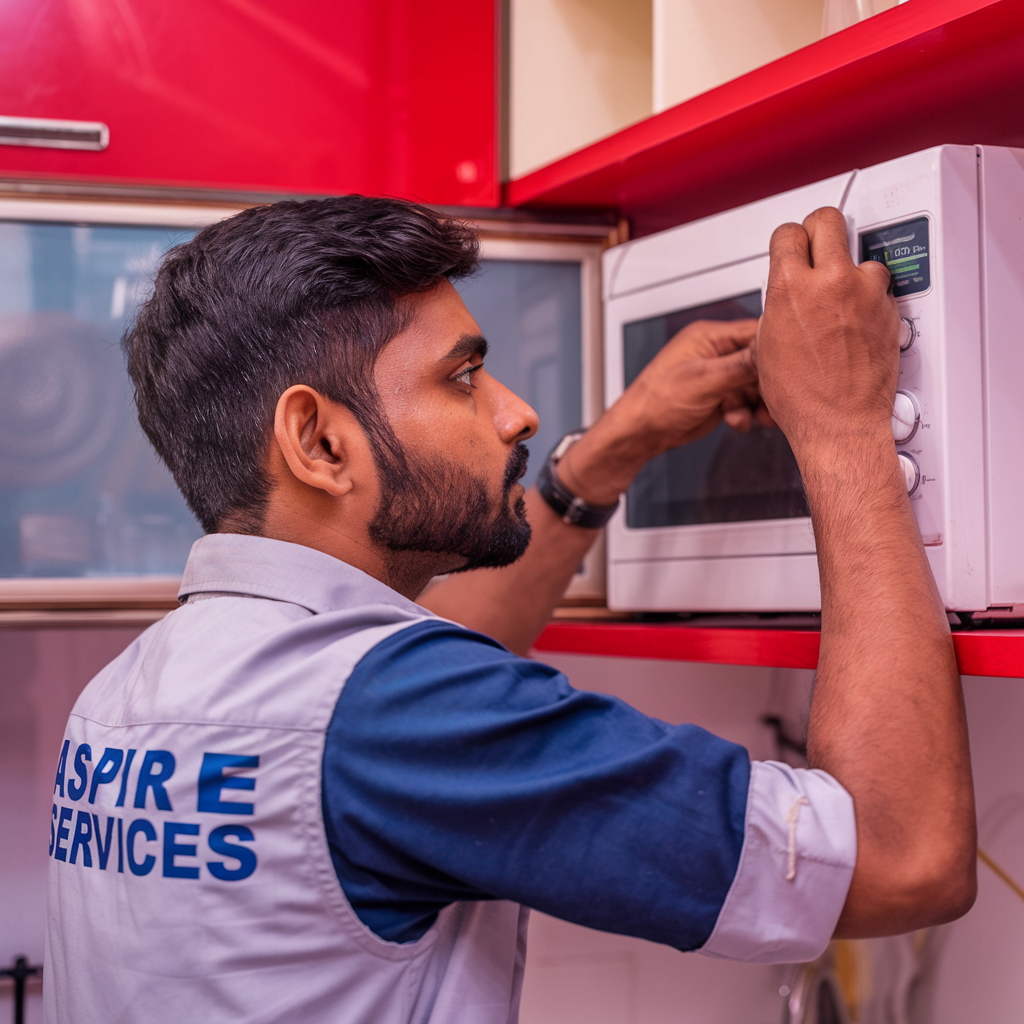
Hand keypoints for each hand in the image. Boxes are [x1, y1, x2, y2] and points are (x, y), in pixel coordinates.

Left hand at [559, 318, 771, 505]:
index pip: (756, 331)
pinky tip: (736, 421)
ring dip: (758, 403)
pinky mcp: (719, 397)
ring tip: (754, 416)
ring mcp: (718, 376)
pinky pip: (746, 403)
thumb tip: (773, 350)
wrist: (639, 434)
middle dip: (768, 384)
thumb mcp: (704, 380)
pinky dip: (746, 414)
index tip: (791, 366)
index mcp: (709, 337)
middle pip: (761, 361)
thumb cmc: (655, 402)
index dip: (775, 349)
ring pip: (756, 385)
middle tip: (773, 401)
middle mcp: (716, 353)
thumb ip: (742, 365)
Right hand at [754, 207, 898, 464]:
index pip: (788, 233)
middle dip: (819, 230)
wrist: (838, 422)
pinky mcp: (887, 308)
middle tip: (819, 243)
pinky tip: (855, 319)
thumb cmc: (801, 397)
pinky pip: (877, 287)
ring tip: (840, 298)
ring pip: (858, 256)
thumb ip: (777, 307)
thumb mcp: (766, 346)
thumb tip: (785, 296)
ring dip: (849, 272)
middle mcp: (829, 282)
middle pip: (827, 220)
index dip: (788, 241)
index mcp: (790, 288)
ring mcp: (863, 292)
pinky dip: (868, 298)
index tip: (792, 247)